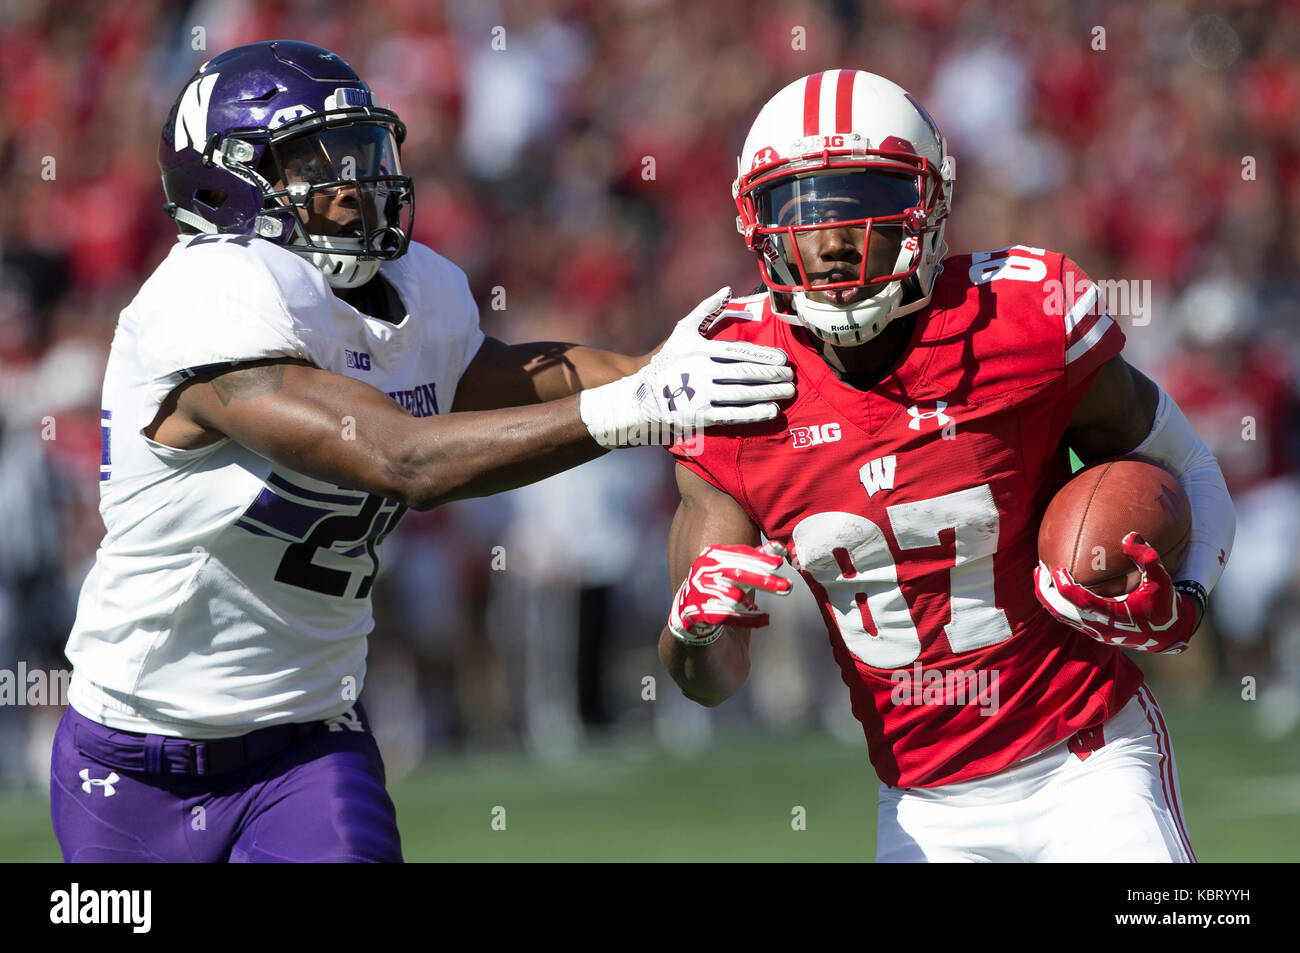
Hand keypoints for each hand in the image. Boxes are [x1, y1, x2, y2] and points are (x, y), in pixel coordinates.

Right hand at [578, 288, 793, 447]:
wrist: (642, 399)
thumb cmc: (666, 362)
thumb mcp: (682, 332)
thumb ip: (706, 309)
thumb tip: (728, 289)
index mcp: (700, 350)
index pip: (740, 352)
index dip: (765, 356)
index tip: (784, 360)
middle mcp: (701, 372)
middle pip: (745, 373)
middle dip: (772, 375)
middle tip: (791, 376)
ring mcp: (700, 396)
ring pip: (742, 394)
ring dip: (769, 393)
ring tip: (788, 392)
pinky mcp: (700, 417)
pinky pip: (733, 415)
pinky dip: (755, 413)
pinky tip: (772, 410)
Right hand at [668, 543, 792, 645]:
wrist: (689, 606)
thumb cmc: (720, 581)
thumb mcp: (735, 566)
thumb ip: (757, 557)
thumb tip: (781, 547)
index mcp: (712, 554)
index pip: (739, 554)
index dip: (760, 559)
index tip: (779, 564)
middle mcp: (704, 570)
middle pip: (738, 574)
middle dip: (765, 581)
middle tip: (788, 587)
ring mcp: (700, 590)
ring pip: (733, 597)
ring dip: (750, 603)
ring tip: (761, 610)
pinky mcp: (700, 611)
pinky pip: (729, 616)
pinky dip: (749, 620)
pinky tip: (764, 620)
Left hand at [1035, 532, 1205, 653]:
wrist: (1167, 634)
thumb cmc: (1164, 605)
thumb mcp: (1162, 580)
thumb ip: (1147, 558)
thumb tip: (1130, 535)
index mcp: (1115, 618)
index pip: (1082, 604)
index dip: (1066, 587)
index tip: (1057, 568)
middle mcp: (1100, 628)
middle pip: (1061, 612)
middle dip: (1046, 591)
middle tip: (1040, 567)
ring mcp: (1094, 632)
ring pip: (1061, 616)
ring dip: (1047, 596)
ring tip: (1040, 573)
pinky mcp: (1092, 632)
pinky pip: (1066, 617)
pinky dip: (1056, 601)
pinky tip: (1053, 584)